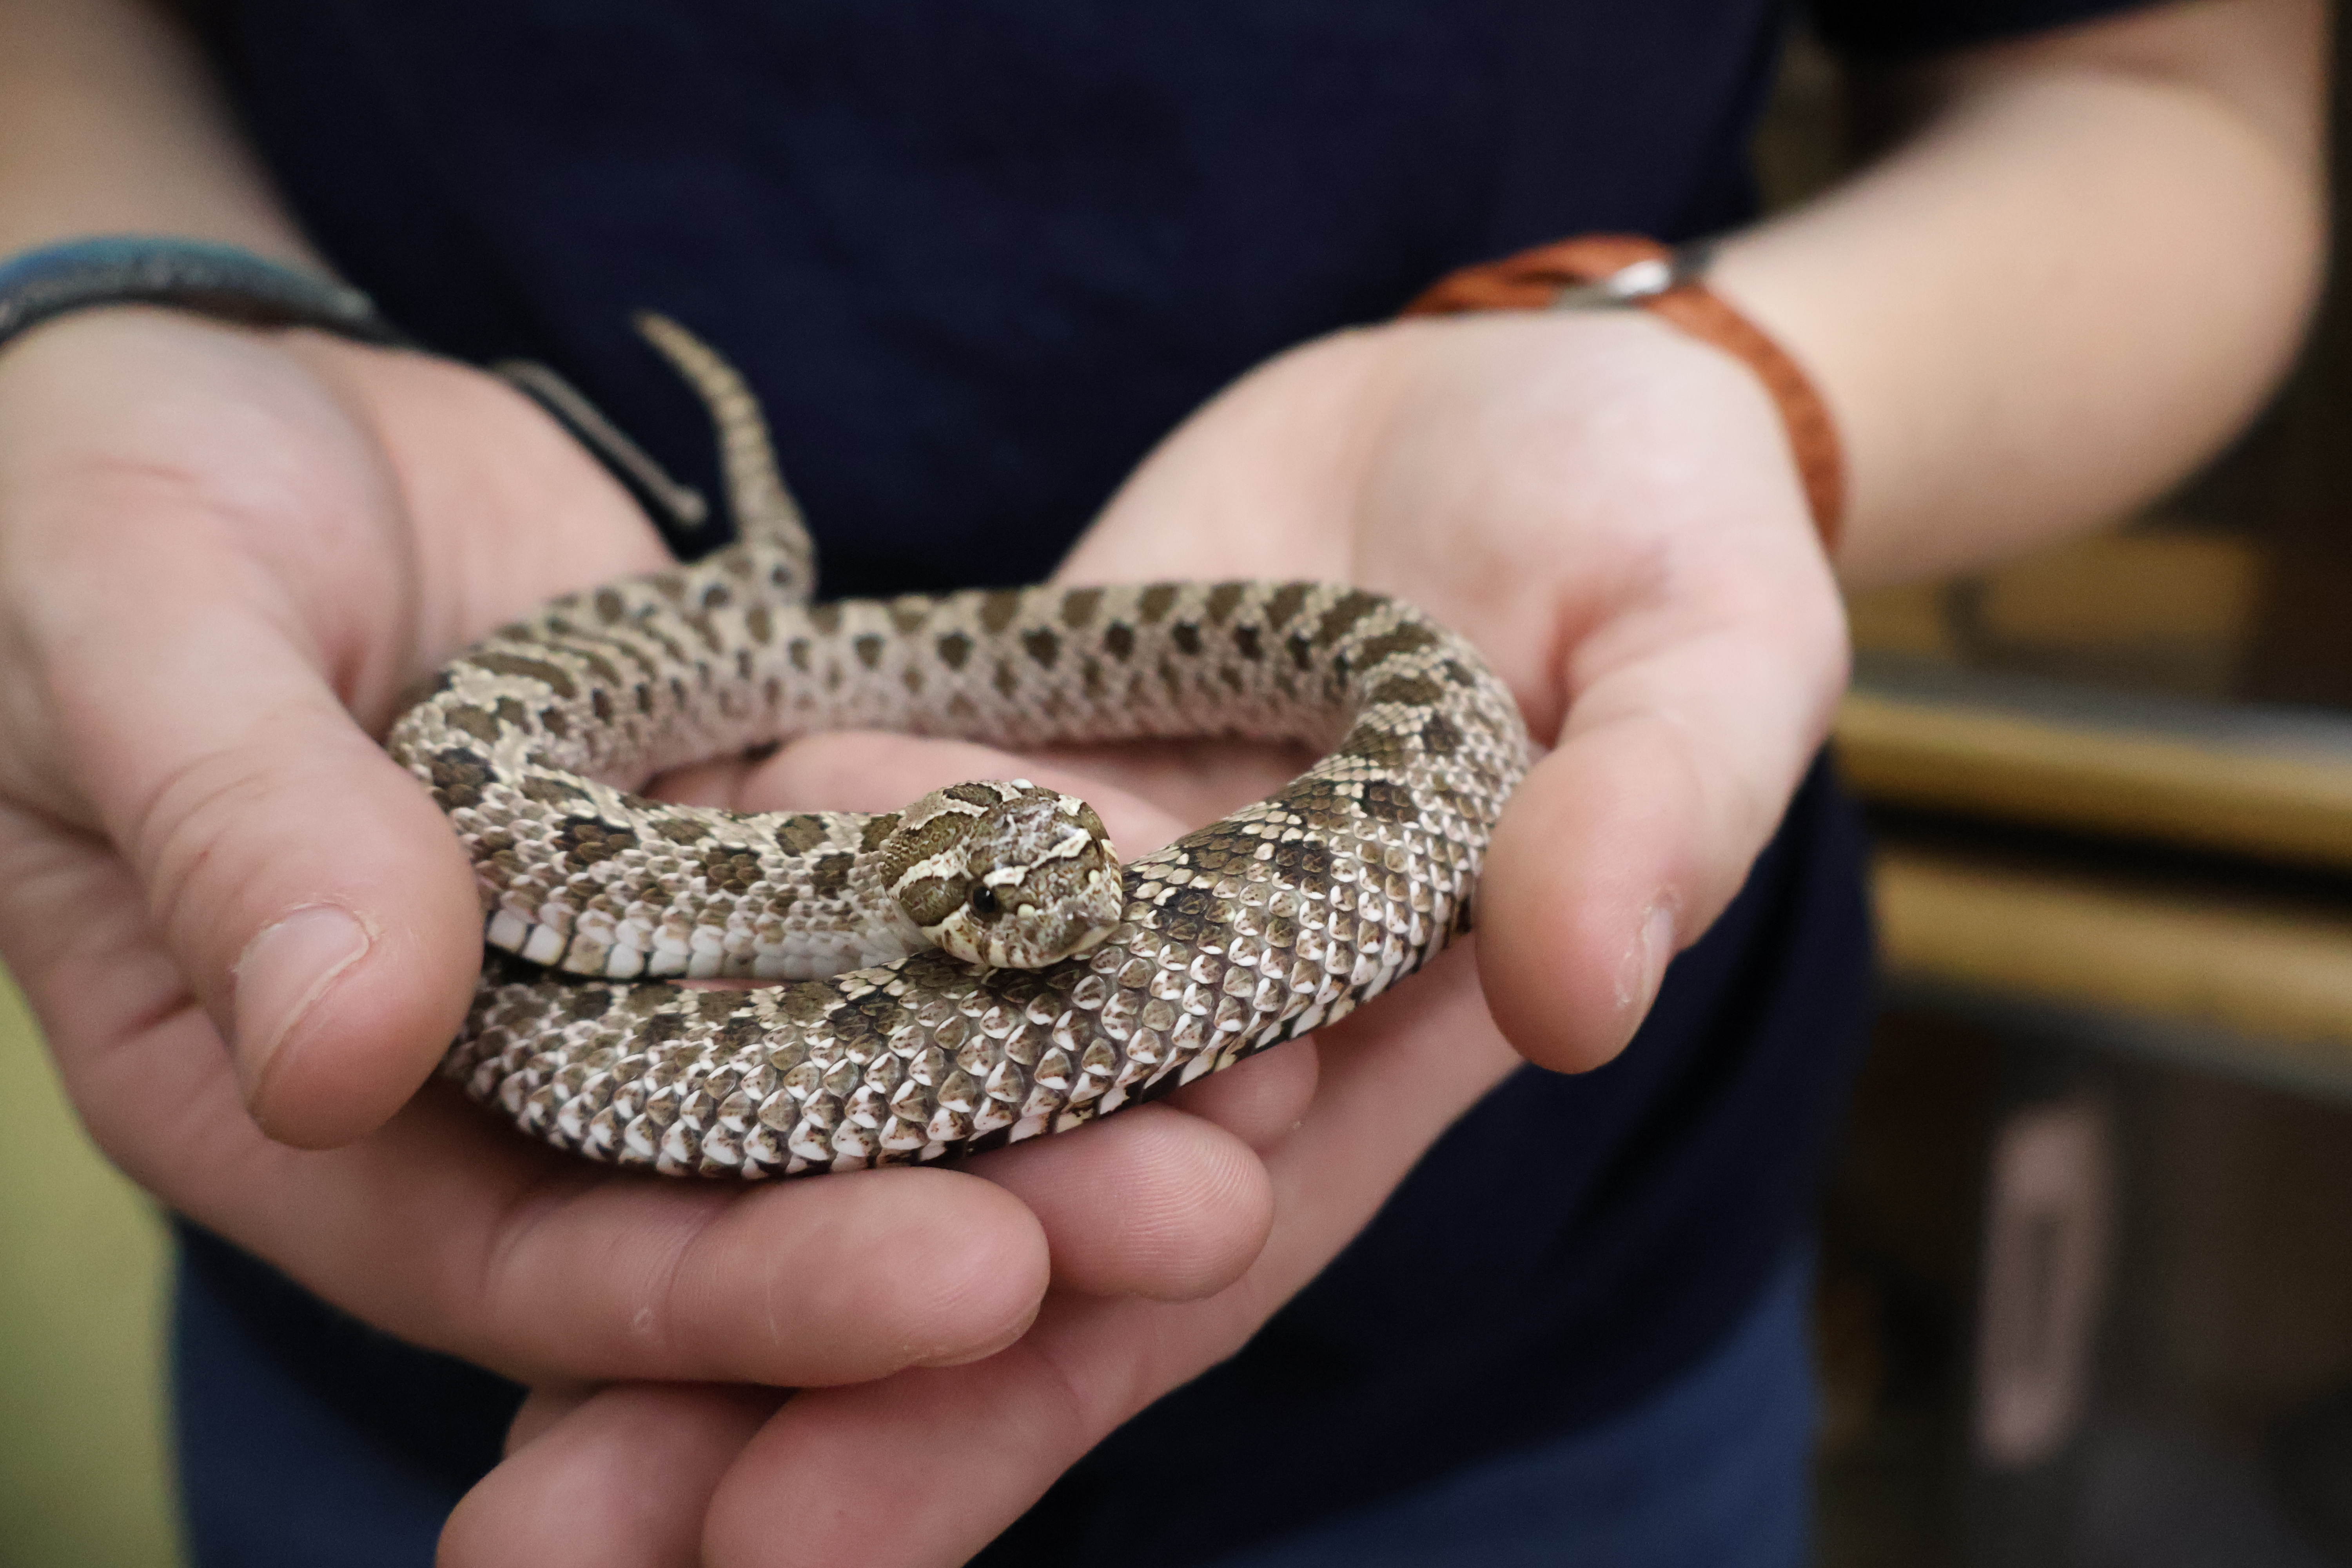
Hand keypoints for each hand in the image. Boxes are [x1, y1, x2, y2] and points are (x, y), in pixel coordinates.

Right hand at [0, 310, 1276, 1412]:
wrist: (220, 397)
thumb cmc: (98, 504)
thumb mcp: (128, 635)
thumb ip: (234, 833)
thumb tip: (336, 1051)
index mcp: (307, 1097)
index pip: (541, 1258)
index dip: (741, 1295)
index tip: (961, 1276)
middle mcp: (497, 1071)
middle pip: (746, 1196)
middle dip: (969, 1221)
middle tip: (1193, 1212)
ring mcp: (638, 958)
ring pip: (858, 1064)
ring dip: (1055, 1087)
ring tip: (1259, 1096)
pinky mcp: (738, 845)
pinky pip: (895, 902)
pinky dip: (1029, 916)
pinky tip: (1191, 911)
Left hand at [441, 308, 1847, 1565]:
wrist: (1521, 407)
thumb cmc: (1656, 529)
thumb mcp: (1704, 650)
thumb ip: (1652, 810)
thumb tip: (1579, 984)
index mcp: (1360, 1049)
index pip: (1171, 1271)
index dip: (999, 1409)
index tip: (801, 1538)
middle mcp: (1189, 1033)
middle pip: (975, 1251)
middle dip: (779, 1410)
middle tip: (550, 1549)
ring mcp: (1067, 926)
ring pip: (861, 1118)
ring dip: (681, 1269)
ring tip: (494, 1447)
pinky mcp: (978, 799)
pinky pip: (822, 921)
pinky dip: (688, 1013)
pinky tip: (509, 1104)